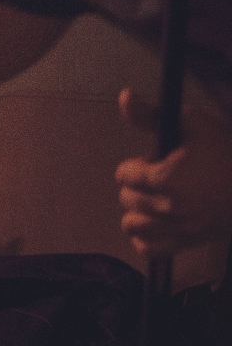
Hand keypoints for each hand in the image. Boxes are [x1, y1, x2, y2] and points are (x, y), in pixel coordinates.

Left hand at [115, 88, 231, 255]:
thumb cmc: (227, 152)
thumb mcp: (192, 123)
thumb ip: (151, 114)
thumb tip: (125, 96)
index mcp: (166, 178)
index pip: (124, 173)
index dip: (137, 164)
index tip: (154, 161)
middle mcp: (170, 208)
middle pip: (127, 198)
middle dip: (138, 185)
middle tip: (162, 178)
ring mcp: (180, 229)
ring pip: (133, 224)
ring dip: (139, 210)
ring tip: (157, 199)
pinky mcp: (191, 243)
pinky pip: (151, 249)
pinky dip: (146, 238)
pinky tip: (156, 223)